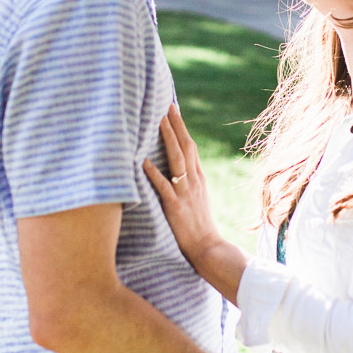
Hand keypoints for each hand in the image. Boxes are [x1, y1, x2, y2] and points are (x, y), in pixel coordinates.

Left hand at [143, 104, 222, 269]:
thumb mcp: (198, 197)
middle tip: (166, 105)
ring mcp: (185, 193)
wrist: (207, 247)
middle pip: (185, 147)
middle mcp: (193, 181)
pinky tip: (144, 161)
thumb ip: (189, 180)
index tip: (172, 109)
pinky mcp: (175, 207)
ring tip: (158, 121)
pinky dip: (154, 173)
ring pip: (177, 160)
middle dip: (176, 125)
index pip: (190, 147)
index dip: (181, 128)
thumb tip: (178, 166)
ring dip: (167, 139)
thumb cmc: (199, 225)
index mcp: (198, 178)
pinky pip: (164, 187)